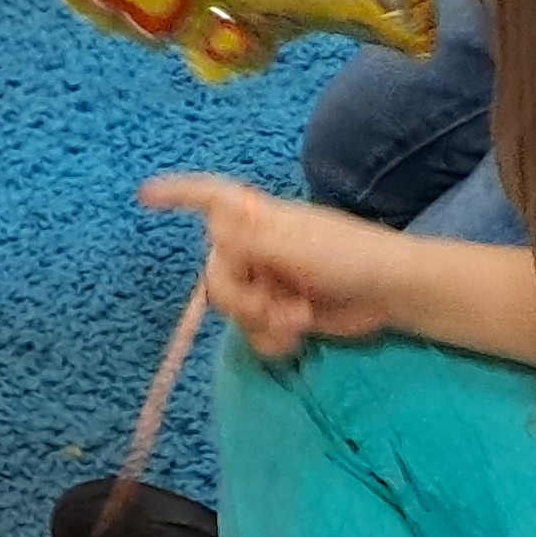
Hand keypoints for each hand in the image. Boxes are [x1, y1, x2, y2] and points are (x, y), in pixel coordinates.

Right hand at [139, 173, 406, 357]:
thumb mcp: (300, 246)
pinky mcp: (279, 313)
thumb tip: (213, 226)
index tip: (145, 196)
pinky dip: (269, 340)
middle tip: (274, 306)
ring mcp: (268, 280)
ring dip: (259, 321)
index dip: (179, 195)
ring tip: (297, 320)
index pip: (213, 200)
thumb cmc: (352, 256)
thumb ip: (254, 240)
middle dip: (240, 297)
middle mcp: (259, 247)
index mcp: (262, 219)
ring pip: (231, 309)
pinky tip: (296, 340)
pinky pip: (250, 332)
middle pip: (216, 275)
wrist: (391, 295)